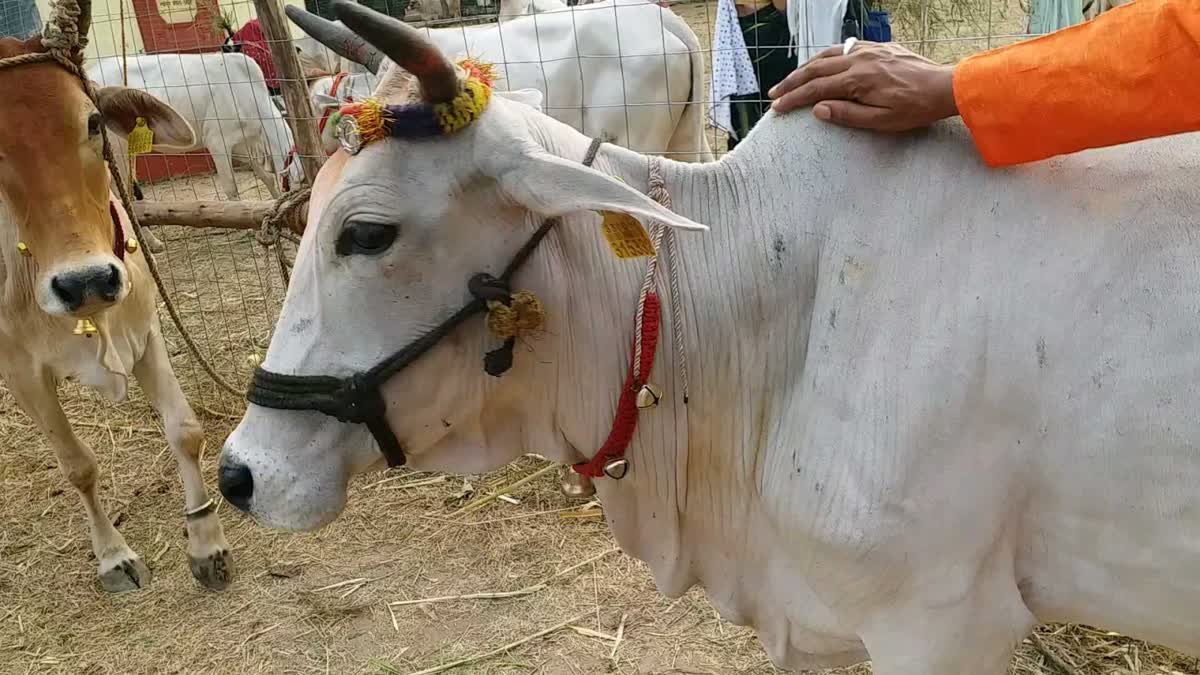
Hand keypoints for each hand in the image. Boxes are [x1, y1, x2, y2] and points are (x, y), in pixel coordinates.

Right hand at [768, 41, 958, 131]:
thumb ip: (847, 115)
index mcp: (857, 80)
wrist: (944, 87)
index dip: (794, 99)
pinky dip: (827, 56)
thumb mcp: (881, 121)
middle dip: (792, 82)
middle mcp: (859, 60)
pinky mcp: (878, 47)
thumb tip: (818, 110)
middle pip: (815, 69)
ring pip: (828, 54)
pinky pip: (845, 48)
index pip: (815, 89)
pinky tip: (821, 63)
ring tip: (791, 80)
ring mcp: (869, 50)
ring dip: (806, 67)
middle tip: (775, 94)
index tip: (777, 108)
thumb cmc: (915, 108)